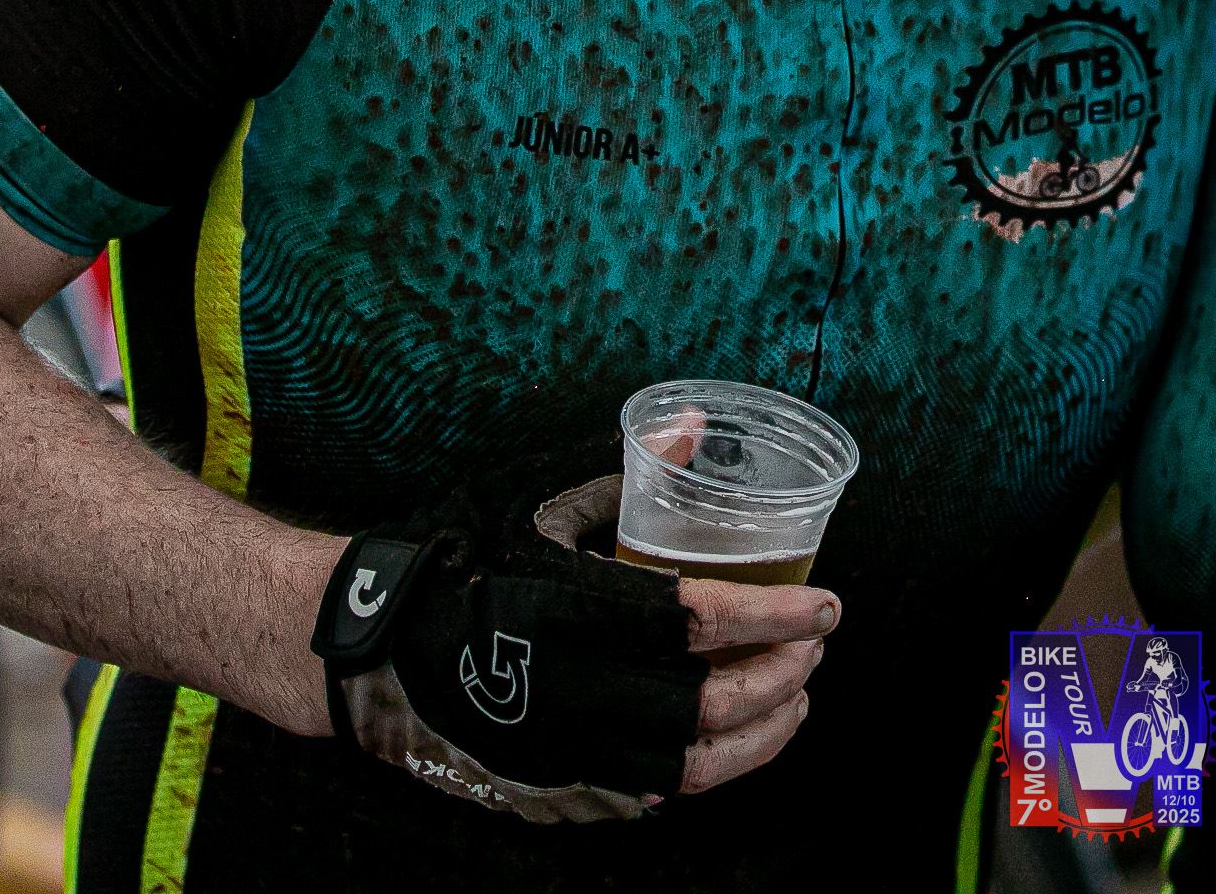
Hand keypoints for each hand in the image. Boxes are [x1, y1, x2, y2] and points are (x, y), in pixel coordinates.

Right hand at [313, 519, 837, 822]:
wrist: (385, 650)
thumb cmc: (470, 564)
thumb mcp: (544, 507)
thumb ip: (628, 472)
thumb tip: (693, 423)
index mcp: (580, 612)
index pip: (707, 621)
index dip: (779, 615)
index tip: (830, 605)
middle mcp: (582, 690)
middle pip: (715, 703)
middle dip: (785, 675)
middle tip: (818, 646)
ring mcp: (573, 747)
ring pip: (696, 765)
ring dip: (765, 734)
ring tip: (800, 700)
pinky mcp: (564, 783)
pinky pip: (658, 792)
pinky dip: (712, 769)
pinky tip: (738, 741)